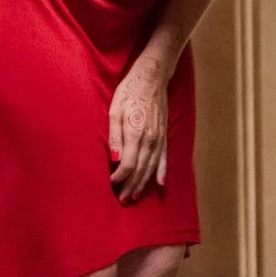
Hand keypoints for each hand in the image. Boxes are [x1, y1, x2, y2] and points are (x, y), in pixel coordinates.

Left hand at [109, 57, 169, 201]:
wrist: (152, 78)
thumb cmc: (129, 91)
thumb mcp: (114, 110)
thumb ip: (115, 136)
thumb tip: (115, 159)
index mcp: (135, 133)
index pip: (128, 164)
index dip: (120, 177)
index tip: (111, 183)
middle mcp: (150, 139)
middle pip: (141, 170)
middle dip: (131, 186)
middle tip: (122, 199)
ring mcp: (159, 138)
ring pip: (151, 167)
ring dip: (143, 183)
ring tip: (136, 195)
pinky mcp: (164, 135)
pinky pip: (164, 158)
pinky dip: (161, 172)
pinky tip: (159, 184)